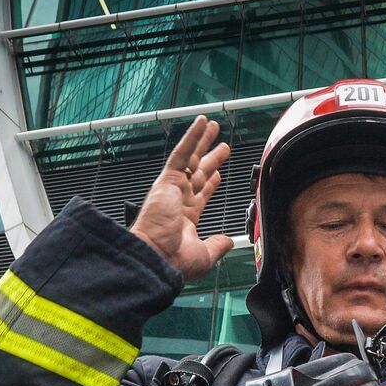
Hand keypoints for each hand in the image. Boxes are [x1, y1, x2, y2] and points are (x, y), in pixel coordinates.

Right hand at [130, 116, 235, 280]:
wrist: (156, 257)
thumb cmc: (173, 261)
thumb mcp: (204, 256)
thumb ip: (217, 246)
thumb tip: (229, 242)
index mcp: (185, 218)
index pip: (200, 195)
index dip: (211, 183)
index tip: (218, 174)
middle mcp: (178, 201)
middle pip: (198, 173)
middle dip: (210, 159)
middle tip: (222, 147)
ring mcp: (172, 188)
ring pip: (191, 158)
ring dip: (202, 141)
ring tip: (212, 127)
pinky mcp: (167, 180)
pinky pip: (181, 153)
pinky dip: (191, 137)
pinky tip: (201, 124)